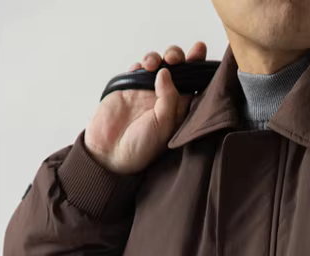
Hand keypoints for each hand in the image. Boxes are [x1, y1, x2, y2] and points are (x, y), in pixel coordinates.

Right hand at [83, 41, 207, 174]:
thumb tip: (166, 72)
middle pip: (177, 69)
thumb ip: (169, 99)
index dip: (197, 66)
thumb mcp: (163, 126)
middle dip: (178, 57)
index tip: (199, 49)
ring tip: (152, 64)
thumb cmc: (141, 147)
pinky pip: (138, 68)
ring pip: (158, 65)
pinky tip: (140, 69)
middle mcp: (165, 99)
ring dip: (158, 58)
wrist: (110, 153)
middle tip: (174, 60)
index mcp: (179, 110)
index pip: (193, 84)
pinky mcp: (129, 87)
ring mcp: (147, 92)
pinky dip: (140, 64)